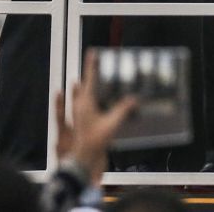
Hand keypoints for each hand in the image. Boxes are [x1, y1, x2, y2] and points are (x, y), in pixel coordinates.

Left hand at [54, 51, 136, 183]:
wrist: (83, 160)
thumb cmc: (94, 142)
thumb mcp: (112, 124)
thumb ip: (123, 110)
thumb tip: (134, 99)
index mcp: (85, 103)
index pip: (89, 78)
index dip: (92, 65)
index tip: (93, 52)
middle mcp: (80, 107)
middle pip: (84, 86)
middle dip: (90, 75)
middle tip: (96, 65)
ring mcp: (79, 115)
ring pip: (81, 96)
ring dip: (86, 87)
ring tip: (92, 81)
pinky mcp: (82, 123)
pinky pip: (83, 107)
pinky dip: (89, 100)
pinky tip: (96, 103)